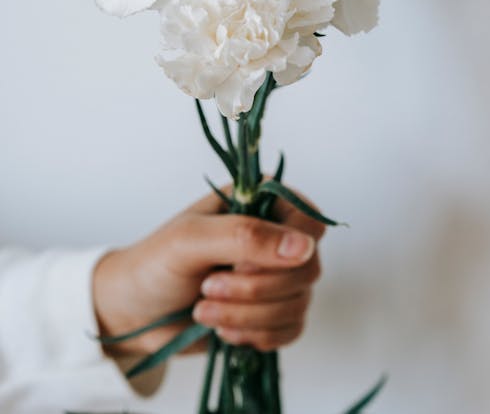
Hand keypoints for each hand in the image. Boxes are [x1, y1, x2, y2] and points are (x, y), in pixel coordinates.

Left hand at [93, 184, 324, 356]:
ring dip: (248, 315)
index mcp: (259, 202)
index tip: (241, 264)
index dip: (285, 248)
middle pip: (308, 267)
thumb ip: (245, 236)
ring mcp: (276, 276)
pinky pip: (291, 329)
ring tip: (204, 309)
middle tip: (208, 287)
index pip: (308, 221)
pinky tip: (223, 329)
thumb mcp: (191, 240)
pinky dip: (257, 335)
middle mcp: (274, 236)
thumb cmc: (154, 264)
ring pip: (299, 302)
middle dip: (256, 288)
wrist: (133, 312)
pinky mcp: (272, 312)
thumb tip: (304, 247)